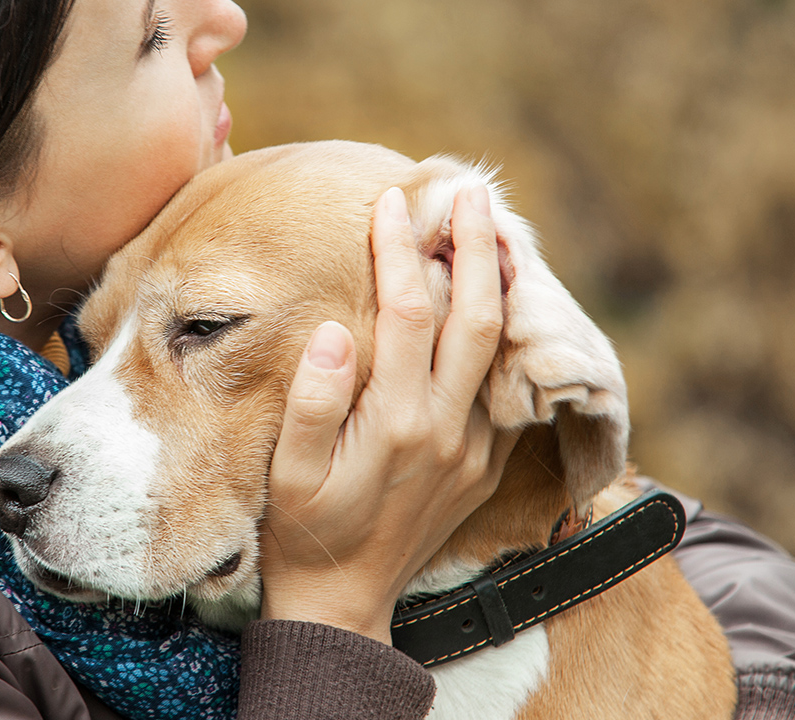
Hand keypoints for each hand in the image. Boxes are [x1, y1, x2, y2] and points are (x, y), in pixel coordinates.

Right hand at [259, 185, 519, 643]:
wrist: (346, 602)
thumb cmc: (305, 532)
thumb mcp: (289, 473)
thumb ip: (312, 401)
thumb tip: (334, 330)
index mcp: (397, 422)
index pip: (408, 312)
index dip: (400, 251)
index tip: (391, 203)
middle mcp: (447, 429)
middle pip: (476, 317)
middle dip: (476, 247)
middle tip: (472, 191)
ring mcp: (475, 448)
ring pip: (501, 349)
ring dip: (502, 284)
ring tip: (498, 231)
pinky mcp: (486, 465)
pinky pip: (505, 388)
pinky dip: (506, 337)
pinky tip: (497, 305)